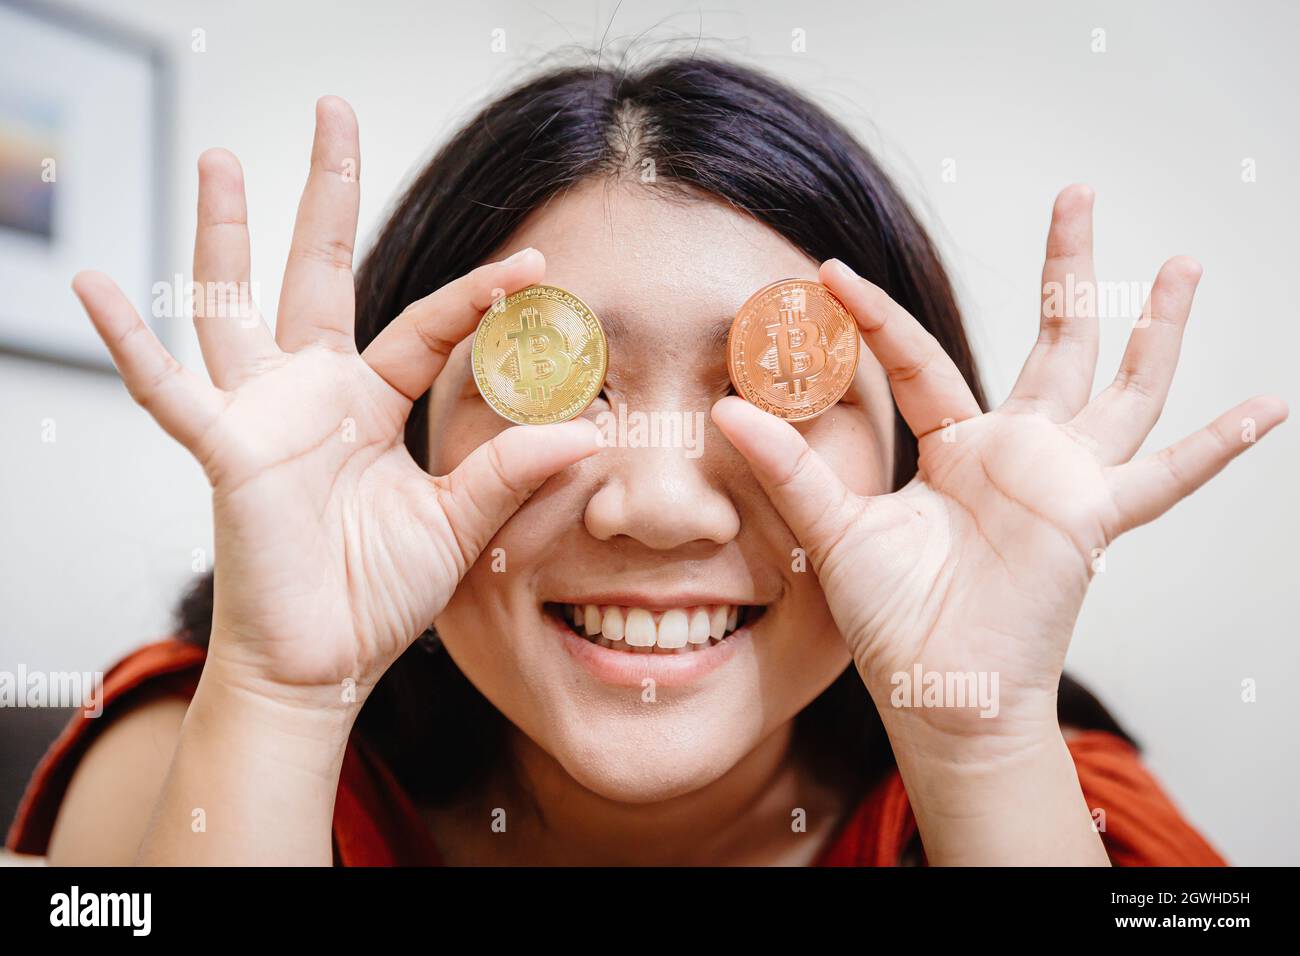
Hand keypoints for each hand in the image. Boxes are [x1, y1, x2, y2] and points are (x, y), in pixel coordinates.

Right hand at [73, 97, 597, 708]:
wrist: (324, 663)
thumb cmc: (379, 593)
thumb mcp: (459, 522)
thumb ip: (511, 471)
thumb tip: (584, 431)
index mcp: (369, 403)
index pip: (426, 325)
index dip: (479, 296)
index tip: (535, 270)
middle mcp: (312, 394)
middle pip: (318, 272)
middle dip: (327, 193)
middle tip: (333, 112)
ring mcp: (263, 416)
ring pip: (236, 305)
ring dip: (224, 233)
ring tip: (219, 156)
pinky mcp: (226, 452)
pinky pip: (169, 392)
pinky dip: (132, 344)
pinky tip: (99, 286)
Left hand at [713, 186, 1286, 748]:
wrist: (937, 692)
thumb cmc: (893, 621)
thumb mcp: (834, 532)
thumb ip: (791, 469)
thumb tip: (724, 409)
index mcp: (954, 448)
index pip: (919, 359)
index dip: (874, 317)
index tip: (828, 273)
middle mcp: (1016, 452)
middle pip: (1052, 342)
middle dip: (1066, 270)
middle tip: (1078, 193)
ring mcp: (1062, 482)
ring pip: (1120, 388)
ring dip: (1152, 329)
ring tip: (1180, 263)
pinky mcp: (1093, 518)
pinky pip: (1165, 479)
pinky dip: (1216, 449)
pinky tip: (1267, 408)